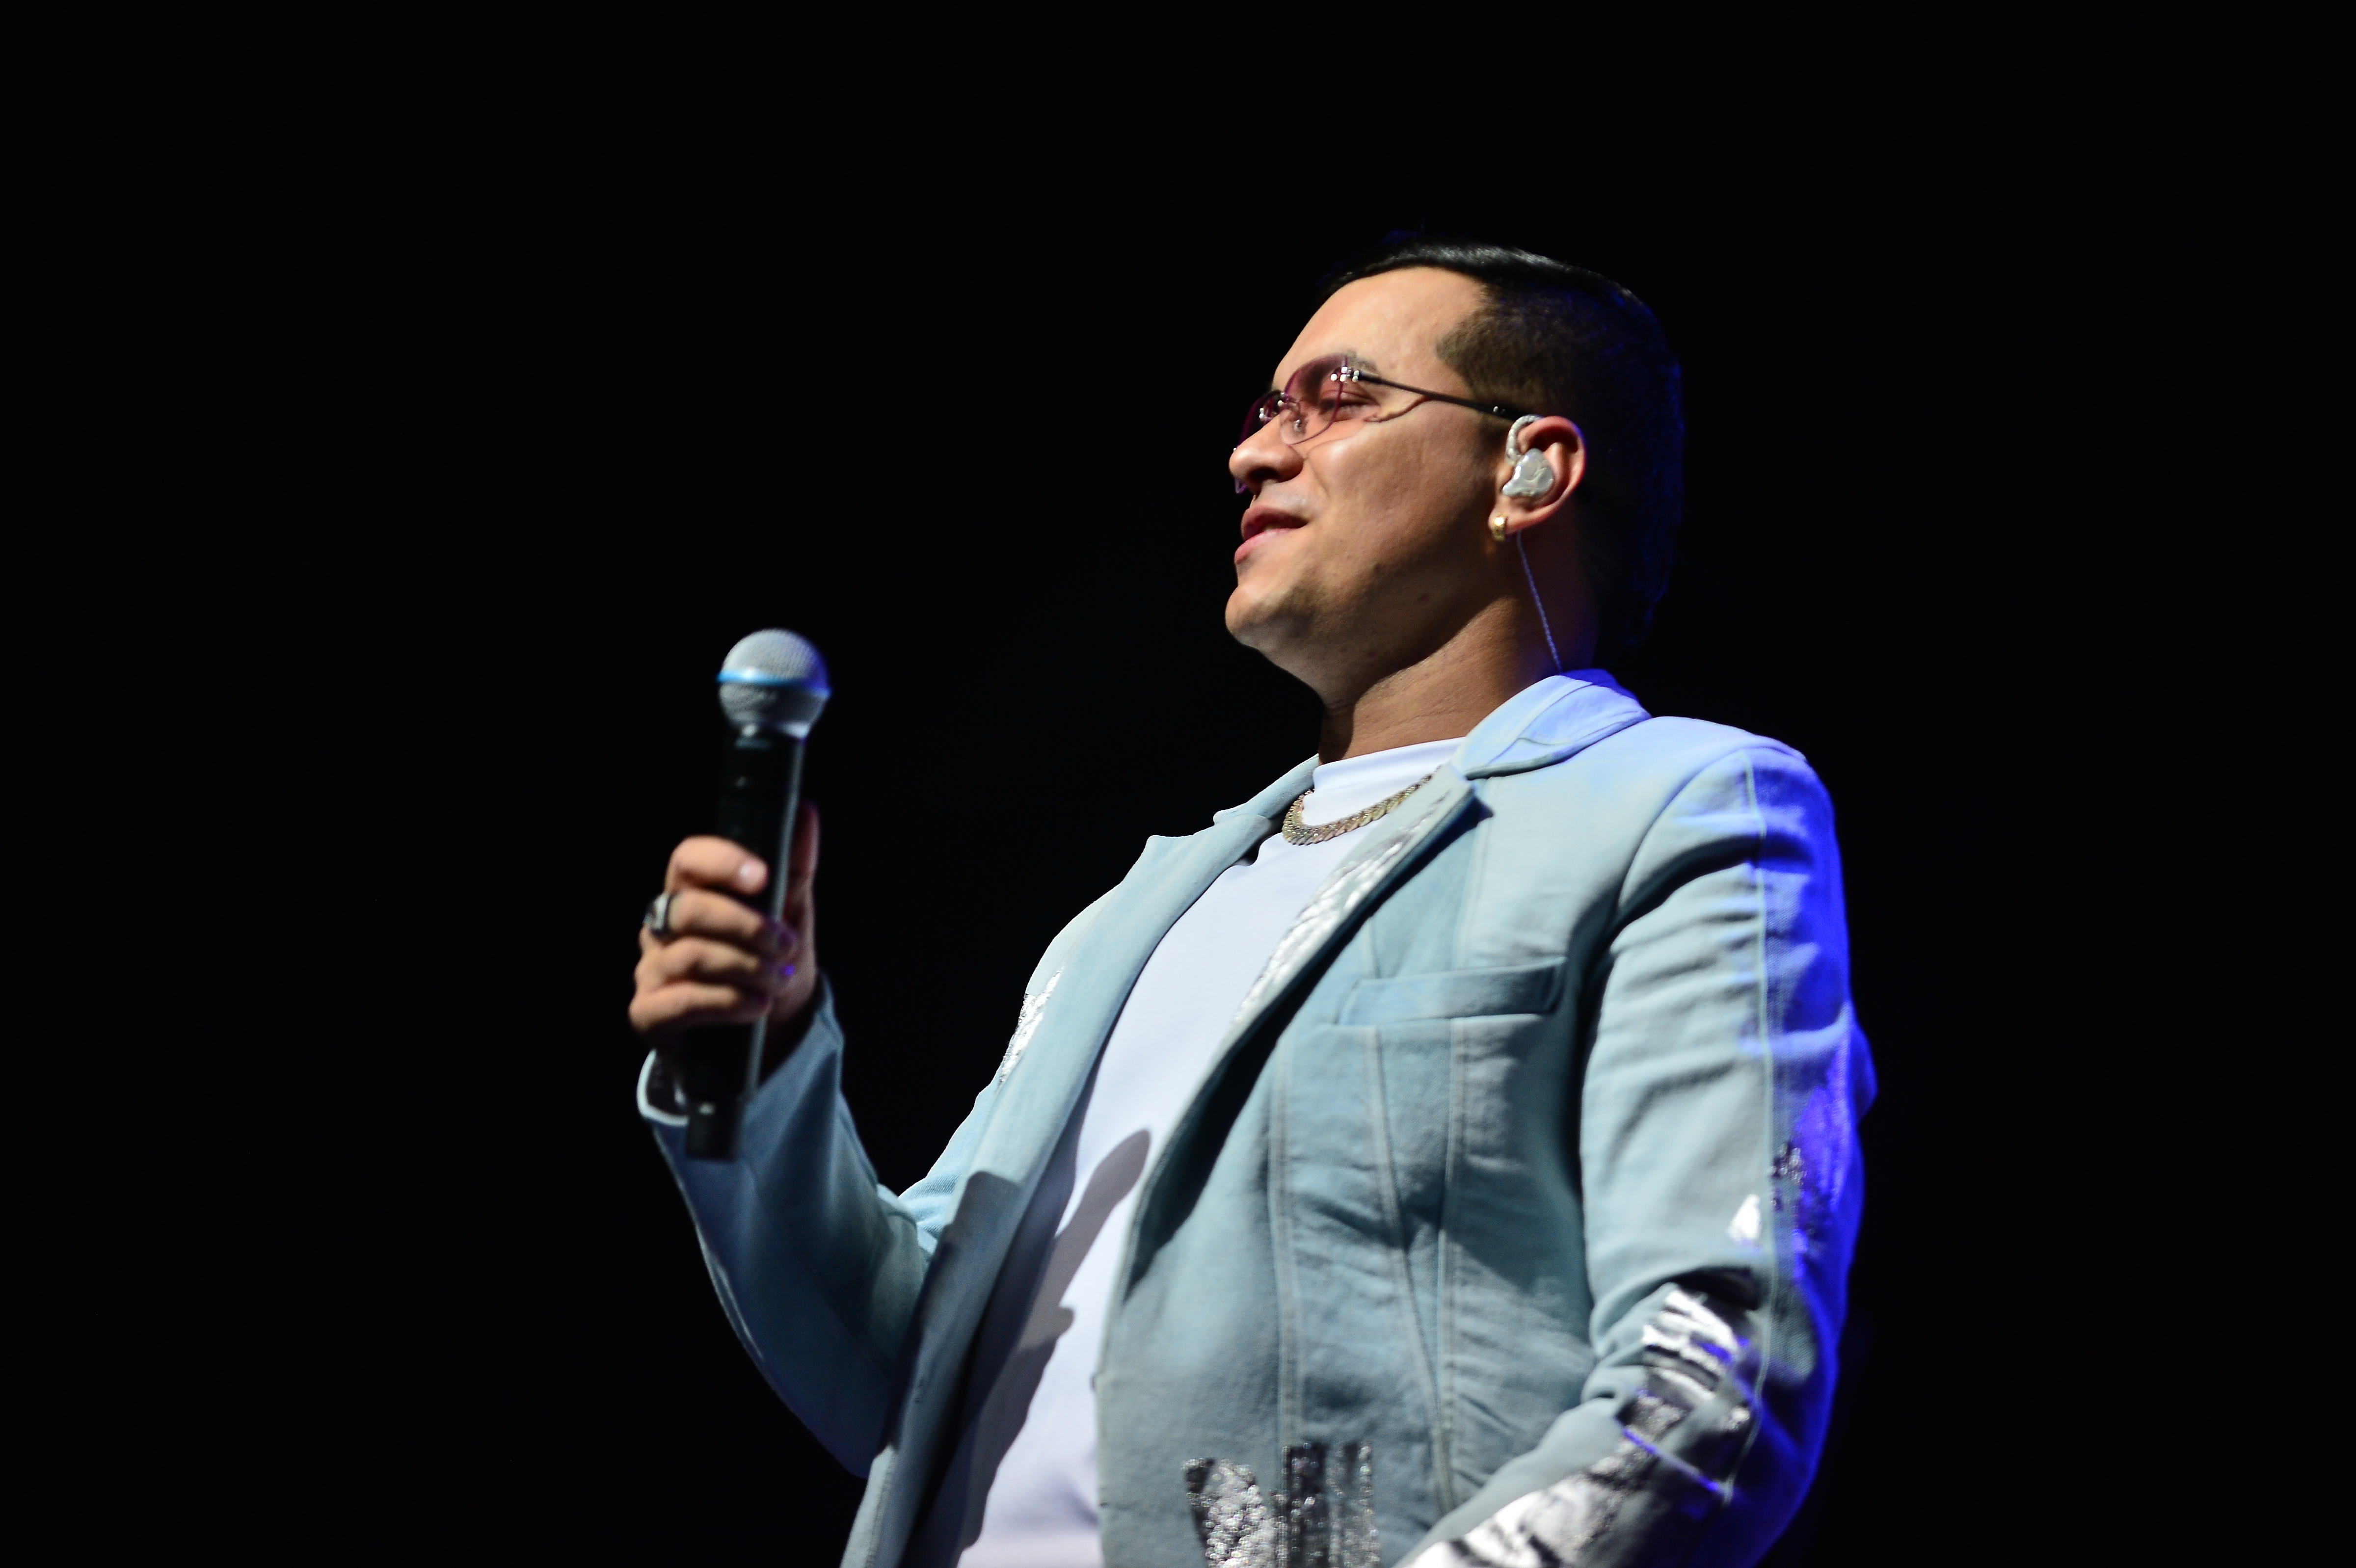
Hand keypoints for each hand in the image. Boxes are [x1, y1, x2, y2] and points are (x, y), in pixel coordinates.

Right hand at [630, 803, 819, 1041]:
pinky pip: (680, 1001)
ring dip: (747, 968)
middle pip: (691, 909)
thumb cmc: (772, 963)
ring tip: (779, 980)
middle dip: (748, 926)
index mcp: (692, 893)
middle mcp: (662, 927)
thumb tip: (804, 811)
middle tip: (786, 945)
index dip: (721, 862)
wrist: (770, 1033)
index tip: (763, 877)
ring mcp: (651, 969)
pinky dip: (727, 1002)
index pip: (688, 859)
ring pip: (692, 955)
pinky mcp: (648, 1013)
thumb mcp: (791, 914)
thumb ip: (793, 868)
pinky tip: (756, 1006)